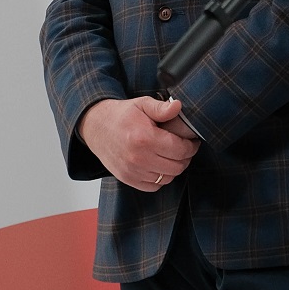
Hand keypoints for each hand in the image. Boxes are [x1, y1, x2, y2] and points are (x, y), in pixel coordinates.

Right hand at [78, 96, 199, 191]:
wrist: (96, 127)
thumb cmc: (122, 115)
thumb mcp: (142, 104)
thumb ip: (161, 107)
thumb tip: (178, 106)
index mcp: (144, 138)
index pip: (179, 150)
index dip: (191, 146)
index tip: (192, 141)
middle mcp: (138, 158)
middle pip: (176, 167)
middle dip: (185, 157)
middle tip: (185, 148)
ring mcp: (132, 171)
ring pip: (167, 178)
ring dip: (174, 168)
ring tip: (173, 155)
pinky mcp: (127, 179)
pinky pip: (154, 186)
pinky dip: (161, 178)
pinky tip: (160, 164)